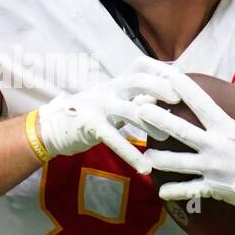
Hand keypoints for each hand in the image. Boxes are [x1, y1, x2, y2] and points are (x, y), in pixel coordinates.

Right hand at [35, 58, 182, 173]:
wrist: (52, 127)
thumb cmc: (90, 117)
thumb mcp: (113, 104)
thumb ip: (135, 101)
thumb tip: (165, 100)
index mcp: (116, 83)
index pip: (140, 66)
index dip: (160, 69)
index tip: (181, 79)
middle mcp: (108, 90)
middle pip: (137, 80)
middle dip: (159, 87)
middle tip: (178, 100)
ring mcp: (98, 106)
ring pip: (129, 110)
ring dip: (150, 124)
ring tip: (165, 139)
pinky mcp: (90, 125)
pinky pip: (114, 139)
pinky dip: (131, 154)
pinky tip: (145, 168)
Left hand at [134, 62, 234, 215]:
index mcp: (229, 128)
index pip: (202, 103)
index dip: (183, 88)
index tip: (167, 76)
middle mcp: (217, 147)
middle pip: (181, 131)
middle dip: (159, 119)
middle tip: (139, 109)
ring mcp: (213, 169)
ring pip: (178, 163)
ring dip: (159, 158)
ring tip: (144, 153)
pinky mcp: (214, 188)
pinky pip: (190, 190)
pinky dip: (175, 190)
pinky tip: (161, 191)